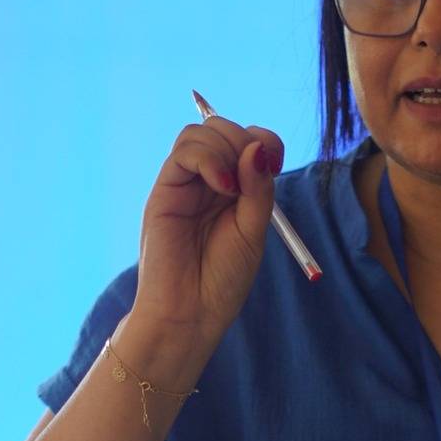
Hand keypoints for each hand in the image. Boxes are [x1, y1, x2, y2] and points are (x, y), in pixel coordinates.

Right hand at [133, 115, 284, 344]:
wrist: (190, 311)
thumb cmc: (222, 279)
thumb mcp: (253, 230)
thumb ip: (258, 189)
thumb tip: (258, 147)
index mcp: (234, 189)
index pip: (248, 141)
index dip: (264, 141)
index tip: (275, 165)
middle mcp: (207, 181)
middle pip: (223, 129)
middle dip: (243, 141)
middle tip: (251, 178)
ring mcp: (185, 184)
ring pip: (201, 132)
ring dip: (225, 148)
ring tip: (231, 190)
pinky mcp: (164, 190)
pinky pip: (183, 152)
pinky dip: (208, 159)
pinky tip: (222, 187)